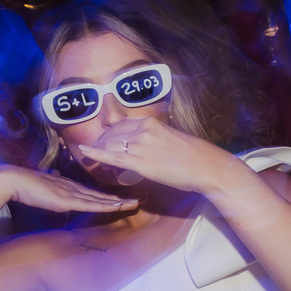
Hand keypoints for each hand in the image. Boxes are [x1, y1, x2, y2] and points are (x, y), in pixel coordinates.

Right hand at [0, 166, 139, 213]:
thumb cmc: (27, 187)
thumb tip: (57, 192)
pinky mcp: (67, 200)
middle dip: (121, 198)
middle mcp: (75, 189)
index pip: (95, 193)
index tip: (125, 197)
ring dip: (119, 202)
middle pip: (103, 195)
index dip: (111, 196)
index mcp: (71, 187)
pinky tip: (118, 207)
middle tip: (140, 198)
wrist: (15, 181)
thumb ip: (54, 192)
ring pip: (101, 199)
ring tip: (135, 203)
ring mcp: (72, 194)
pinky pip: (91, 204)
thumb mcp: (46, 190)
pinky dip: (106, 206)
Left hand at [75, 117, 248, 195]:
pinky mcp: (141, 162)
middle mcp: (144, 130)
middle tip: (95, 149)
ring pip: (111, 144)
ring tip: (93, 156)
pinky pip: (112, 157)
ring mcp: (142, 145)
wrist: (206, 167)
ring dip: (100, 149)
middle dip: (102, 141)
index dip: (110, 132)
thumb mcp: (173, 139)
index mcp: (152, 123)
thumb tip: (150, 146)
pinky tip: (84, 152)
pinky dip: (96, 154)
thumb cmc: (194, 157)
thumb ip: (157, 139)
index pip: (123, 124)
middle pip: (113, 133)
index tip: (104, 138)